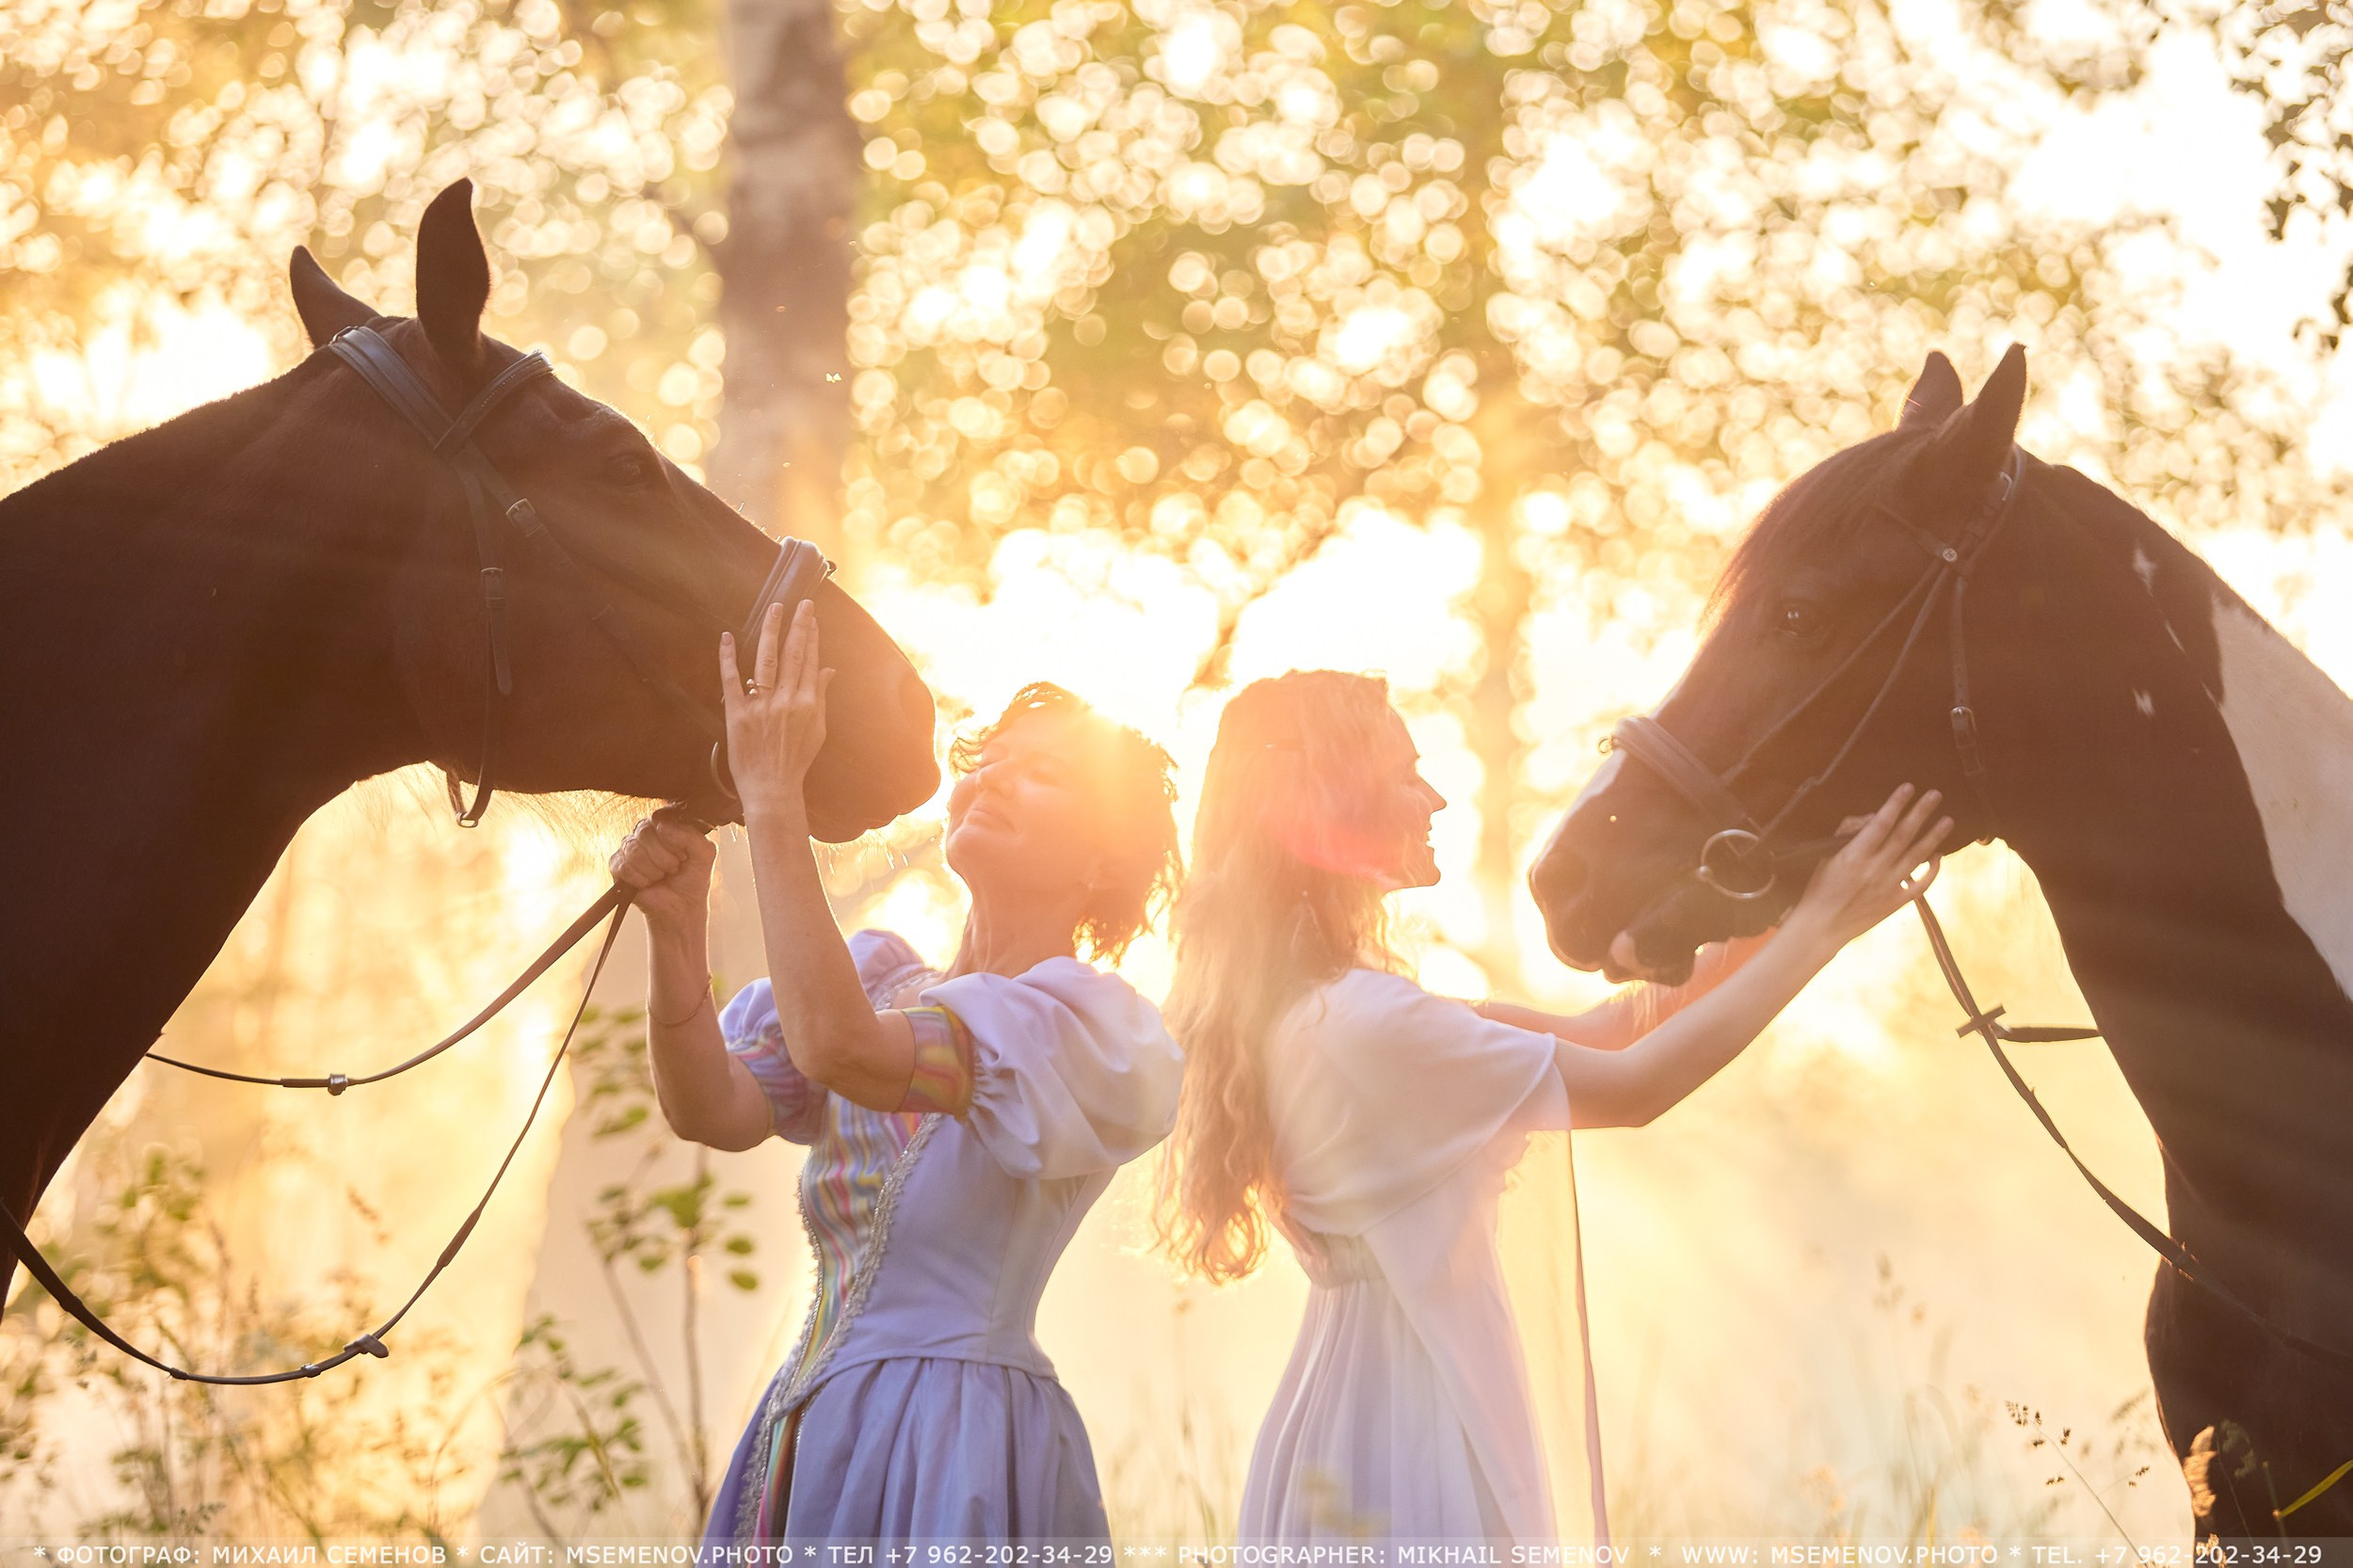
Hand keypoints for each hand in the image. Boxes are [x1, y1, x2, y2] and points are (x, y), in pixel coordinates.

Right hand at [610, 813, 716, 935]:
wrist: (682, 907)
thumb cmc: (692, 878)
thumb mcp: (705, 853)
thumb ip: (691, 835)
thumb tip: (662, 827)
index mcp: (667, 823)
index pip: (660, 817)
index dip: (672, 838)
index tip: (683, 855)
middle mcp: (646, 831)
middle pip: (644, 831)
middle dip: (663, 857)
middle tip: (673, 868)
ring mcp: (630, 847)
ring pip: (633, 849)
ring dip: (652, 869)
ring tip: (661, 876)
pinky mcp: (617, 865)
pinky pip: (622, 865)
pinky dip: (639, 879)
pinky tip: (647, 883)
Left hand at [721, 598, 833, 823]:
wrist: (773, 788)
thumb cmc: (796, 761)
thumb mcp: (816, 729)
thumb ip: (821, 696)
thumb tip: (828, 670)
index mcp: (807, 704)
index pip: (810, 661)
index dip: (811, 636)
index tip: (811, 616)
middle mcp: (786, 701)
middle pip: (792, 655)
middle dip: (797, 625)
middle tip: (799, 602)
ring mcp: (761, 707)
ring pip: (766, 660)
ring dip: (770, 632)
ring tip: (774, 609)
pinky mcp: (737, 714)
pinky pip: (731, 681)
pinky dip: (728, 658)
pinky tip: (728, 637)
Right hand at [1784, 785, 1952, 951]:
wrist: (1822, 926)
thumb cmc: (1820, 889)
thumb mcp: (1826, 856)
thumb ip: (1848, 833)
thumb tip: (1872, 818)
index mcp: (1855, 856)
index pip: (1880, 823)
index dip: (1895, 804)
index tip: (1908, 788)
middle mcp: (1875, 869)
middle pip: (1904, 835)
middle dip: (1920, 812)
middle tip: (1935, 795)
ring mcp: (1889, 886)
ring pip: (1917, 856)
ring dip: (1934, 836)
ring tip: (1947, 820)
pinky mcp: (1896, 902)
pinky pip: (1921, 884)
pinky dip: (1932, 870)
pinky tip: (1938, 855)